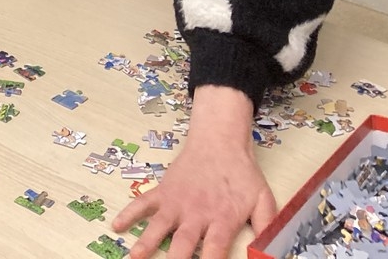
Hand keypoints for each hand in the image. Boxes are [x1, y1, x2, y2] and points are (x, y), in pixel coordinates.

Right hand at [114, 86, 276, 258]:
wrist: (219, 140)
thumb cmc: (242, 173)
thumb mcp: (263, 200)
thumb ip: (267, 227)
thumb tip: (270, 253)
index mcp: (221, 219)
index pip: (215, 251)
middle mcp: (196, 214)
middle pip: (183, 244)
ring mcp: (176, 202)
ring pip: (158, 227)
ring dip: (145, 243)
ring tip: (134, 257)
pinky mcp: (163, 191)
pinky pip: (142, 203)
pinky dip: (129, 213)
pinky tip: (117, 225)